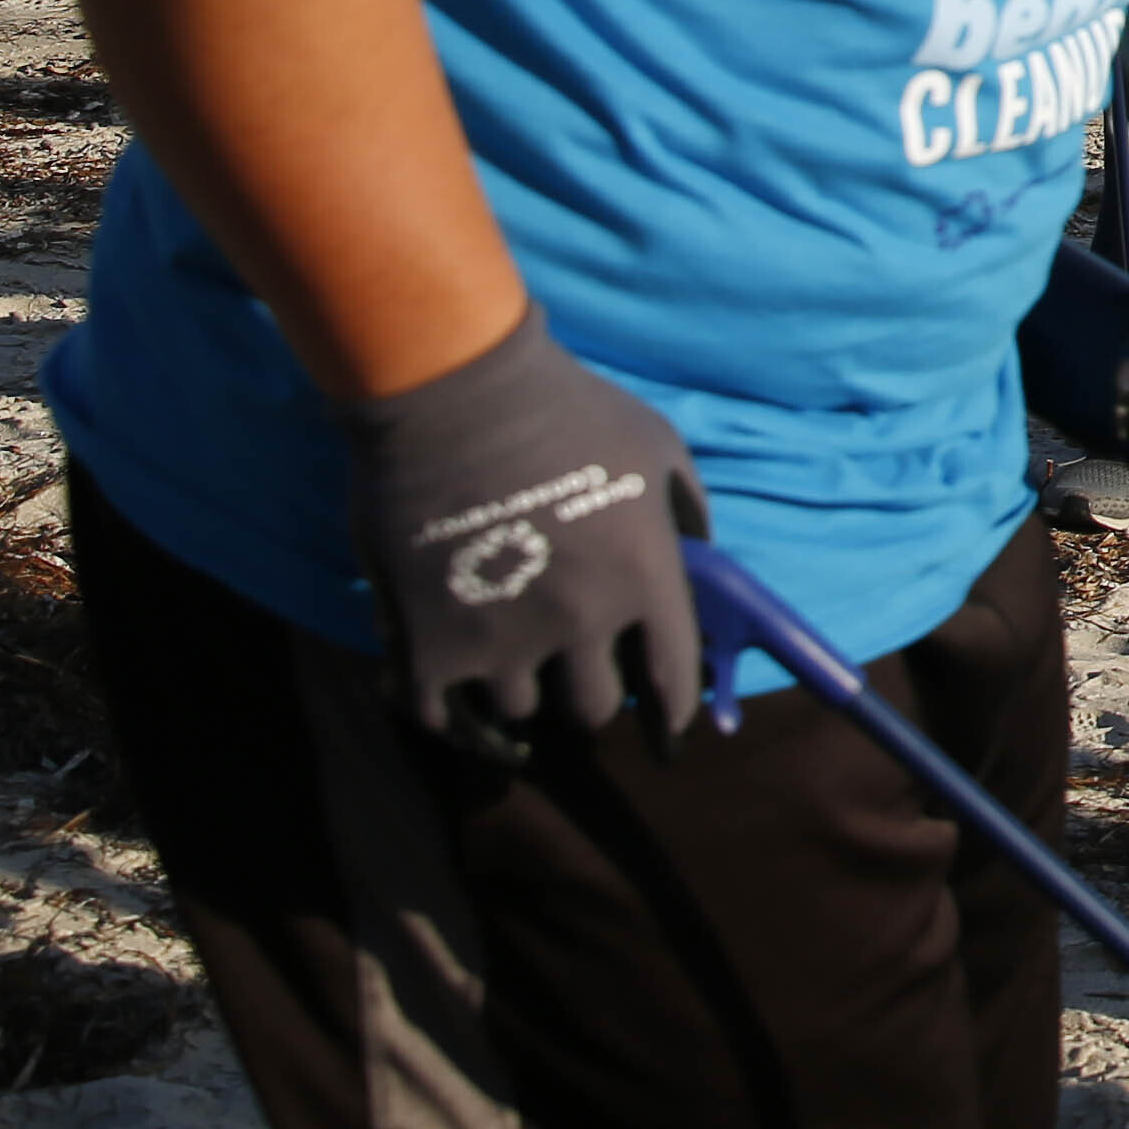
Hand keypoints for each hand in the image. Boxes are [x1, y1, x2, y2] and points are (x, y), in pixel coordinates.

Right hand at [341, 313, 714, 747]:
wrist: (455, 392)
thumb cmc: (566, 408)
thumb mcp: (657, 447)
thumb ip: (685, 514)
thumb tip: (698, 562)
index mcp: (645, 580)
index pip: (674, 680)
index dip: (673, 716)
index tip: (667, 737)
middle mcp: (582, 624)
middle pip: (593, 708)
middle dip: (589, 692)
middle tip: (574, 671)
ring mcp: (503, 641)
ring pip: (519, 710)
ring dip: (519, 686)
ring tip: (506, 654)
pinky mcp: (430, 646)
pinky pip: (439, 715)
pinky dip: (446, 710)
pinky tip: (448, 694)